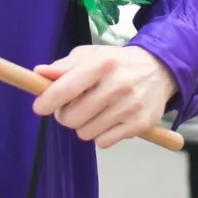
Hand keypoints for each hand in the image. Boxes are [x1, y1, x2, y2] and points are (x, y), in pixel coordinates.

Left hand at [31, 44, 175, 148]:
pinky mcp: (140, 125)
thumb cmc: (116, 63)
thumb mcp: (91, 55)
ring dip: (84, 125)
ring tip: (93, 112)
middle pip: (72, 117)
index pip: (65, 89)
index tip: (40, 107)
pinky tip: (109, 120)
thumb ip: (64, 66)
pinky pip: (103, 142)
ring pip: (86, 133)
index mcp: (101, 64)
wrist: (159, 69)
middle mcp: (117, 85)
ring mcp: (130, 107)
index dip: (47, 102)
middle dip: (66, 115)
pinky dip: (101, 134)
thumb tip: (38, 74)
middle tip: (73, 107)